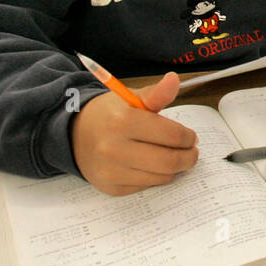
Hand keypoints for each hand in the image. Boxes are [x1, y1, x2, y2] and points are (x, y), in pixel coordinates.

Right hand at [71, 73, 198, 195]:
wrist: (75, 133)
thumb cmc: (110, 114)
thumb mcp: (131, 99)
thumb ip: (156, 94)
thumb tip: (174, 79)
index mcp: (122, 121)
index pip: (172, 136)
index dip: (188, 137)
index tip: (191, 137)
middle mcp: (113, 148)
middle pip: (169, 161)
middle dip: (188, 157)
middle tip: (191, 152)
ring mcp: (110, 171)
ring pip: (161, 177)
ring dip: (173, 168)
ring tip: (172, 156)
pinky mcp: (110, 187)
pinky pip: (146, 186)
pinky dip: (155, 177)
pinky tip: (151, 165)